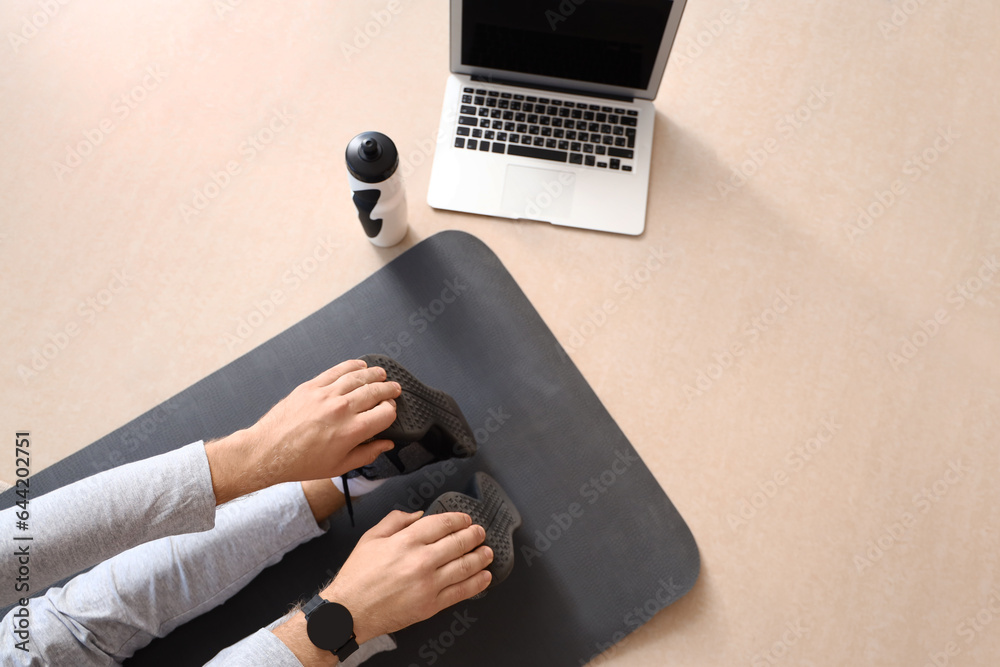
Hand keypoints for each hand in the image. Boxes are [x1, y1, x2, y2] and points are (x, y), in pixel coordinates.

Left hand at [206, 359, 400, 502]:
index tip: (390, 412)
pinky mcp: (312, 386)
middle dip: (389, 390)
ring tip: (382, 375)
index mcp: (351, 431)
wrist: (269, 451)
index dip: (392, 411)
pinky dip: (352, 366)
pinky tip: (360, 366)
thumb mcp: (339, 466)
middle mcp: (341, 410)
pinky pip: (337, 370)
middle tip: (394, 389)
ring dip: (374, 374)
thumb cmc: (300, 462)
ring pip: (359, 377)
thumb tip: (386, 444)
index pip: (385, 413)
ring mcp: (326, 395)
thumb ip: (367, 454)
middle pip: (376, 391)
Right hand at [324, 511, 491, 643]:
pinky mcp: (430, 605)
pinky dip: (477, 583)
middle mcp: (420, 561)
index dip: (459, 519)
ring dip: (481, 557)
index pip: (442, 523)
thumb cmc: (357, 577)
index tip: (465, 519)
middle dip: (474, 535)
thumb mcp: (371, 538)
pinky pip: (461, 592)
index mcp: (406, 541)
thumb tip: (418, 515)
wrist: (349, 612)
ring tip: (487, 552)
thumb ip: (395, 521)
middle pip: (458, 543)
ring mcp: (428, 584)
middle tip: (480, 532)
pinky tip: (484, 576)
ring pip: (464, 566)